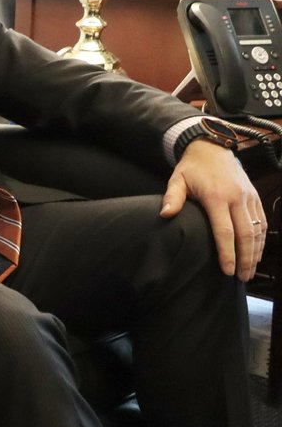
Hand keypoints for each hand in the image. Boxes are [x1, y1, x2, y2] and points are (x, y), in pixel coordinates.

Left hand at [160, 139, 264, 280]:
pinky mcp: (254, 197)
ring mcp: (248, 197)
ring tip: (250, 271)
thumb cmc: (191, 168)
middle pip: (245, 234)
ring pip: (257, 230)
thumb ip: (171, 198)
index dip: (227, 253)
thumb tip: (165, 215)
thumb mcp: (177, 179)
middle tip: (241, 278)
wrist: (212, 148)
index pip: (225, 231)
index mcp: (217, 197)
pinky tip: (257, 253)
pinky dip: (261, 239)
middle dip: (245, 259)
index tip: (227, 270)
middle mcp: (237, 198)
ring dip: (255, 252)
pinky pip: (262, 221)